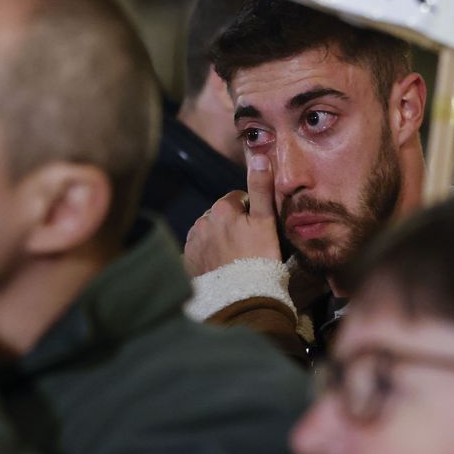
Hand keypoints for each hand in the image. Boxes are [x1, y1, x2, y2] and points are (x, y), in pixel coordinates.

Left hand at [184, 154, 281, 275]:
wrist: (241, 297)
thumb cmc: (259, 258)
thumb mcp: (266, 221)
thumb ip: (261, 187)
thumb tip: (259, 156)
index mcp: (222, 208)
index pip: (239, 199)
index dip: (252, 213)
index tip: (259, 229)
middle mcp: (202, 221)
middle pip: (223, 215)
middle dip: (233, 225)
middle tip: (249, 246)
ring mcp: (193, 242)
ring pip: (210, 232)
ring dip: (220, 239)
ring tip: (235, 257)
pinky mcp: (188, 261)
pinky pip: (199, 249)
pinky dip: (209, 254)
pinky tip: (221, 265)